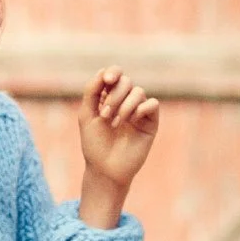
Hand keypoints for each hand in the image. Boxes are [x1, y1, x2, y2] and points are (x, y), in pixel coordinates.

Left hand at [77, 68, 159, 221]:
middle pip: (126, 82)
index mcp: (108, 97)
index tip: (107, 81)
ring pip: (138, 92)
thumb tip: (103, 71)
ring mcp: (138, 112)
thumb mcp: (86, 115)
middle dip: (114, 95)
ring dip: (125, 105)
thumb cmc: (94, 144)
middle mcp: (125, 102)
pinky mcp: (150, 123)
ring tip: (116, 123)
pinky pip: (152, 104)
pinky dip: (141, 109)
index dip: (113, 73)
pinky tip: (131, 121)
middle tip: (105, 115)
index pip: (115, 75)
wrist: (105, 169)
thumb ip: (92, 91)